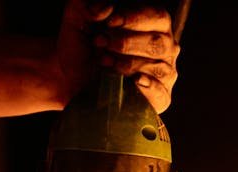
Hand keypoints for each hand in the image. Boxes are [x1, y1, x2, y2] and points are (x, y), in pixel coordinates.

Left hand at [57, 1, 179, 114]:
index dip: (135, 19)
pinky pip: (160, 93)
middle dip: (126, 43)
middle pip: (157, 43)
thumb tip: (107, 8)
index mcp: (154, 24)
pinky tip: (135, 81)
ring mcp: (164, 73)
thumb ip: (90, 7)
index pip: (157, 16)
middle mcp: (164, 47)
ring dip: (127, 65)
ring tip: (104, 62)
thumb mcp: (79, 19)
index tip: (110, 22)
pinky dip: (147, 87)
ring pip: (157, 67)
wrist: (72, 77)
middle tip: (101, 43)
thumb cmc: (82, 45)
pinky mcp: (160, 97)